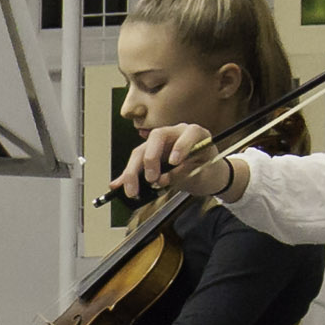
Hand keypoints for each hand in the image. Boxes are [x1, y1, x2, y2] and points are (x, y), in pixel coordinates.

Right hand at [122, 122, 237, 201]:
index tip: (175, 162)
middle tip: (151, 179)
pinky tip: (117, 184)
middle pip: (156, 138)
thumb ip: (182, 174)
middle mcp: (176, 134)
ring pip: (141, 151)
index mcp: (196, 134)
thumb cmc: (208, 171)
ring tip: (132, 190)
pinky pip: (136, 162)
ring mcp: (161, 144)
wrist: (207, 174)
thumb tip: (161, 180)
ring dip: (133, 171)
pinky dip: (127, 175)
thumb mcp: (202, 175)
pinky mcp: (151, 154)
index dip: (181, 145)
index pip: (189, 133)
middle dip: (150, 158)